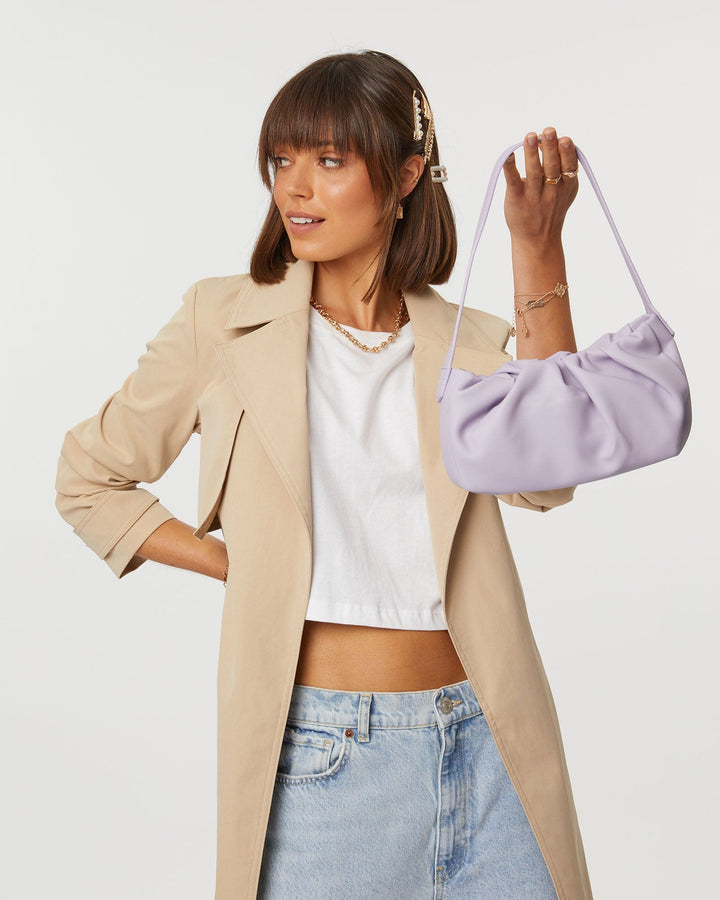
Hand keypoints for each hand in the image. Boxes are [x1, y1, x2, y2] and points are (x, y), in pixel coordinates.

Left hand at [503, 127, 578, 247]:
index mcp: (566, 186)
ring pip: (534, 172)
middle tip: (548, 131)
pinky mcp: (516, 199)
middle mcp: (551, 191)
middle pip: (552, 167)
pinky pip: (513, 181)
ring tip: (530, 136)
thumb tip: (562, 140)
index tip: (564, 139)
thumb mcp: (566, 191)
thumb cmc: (551, 210)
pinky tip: (508, 155)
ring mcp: (533, 196)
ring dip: (532, 153)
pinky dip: (510, 167)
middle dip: (551, 148)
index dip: (567, 153)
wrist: (537, 241)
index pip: (569, 167)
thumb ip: (566, 169)